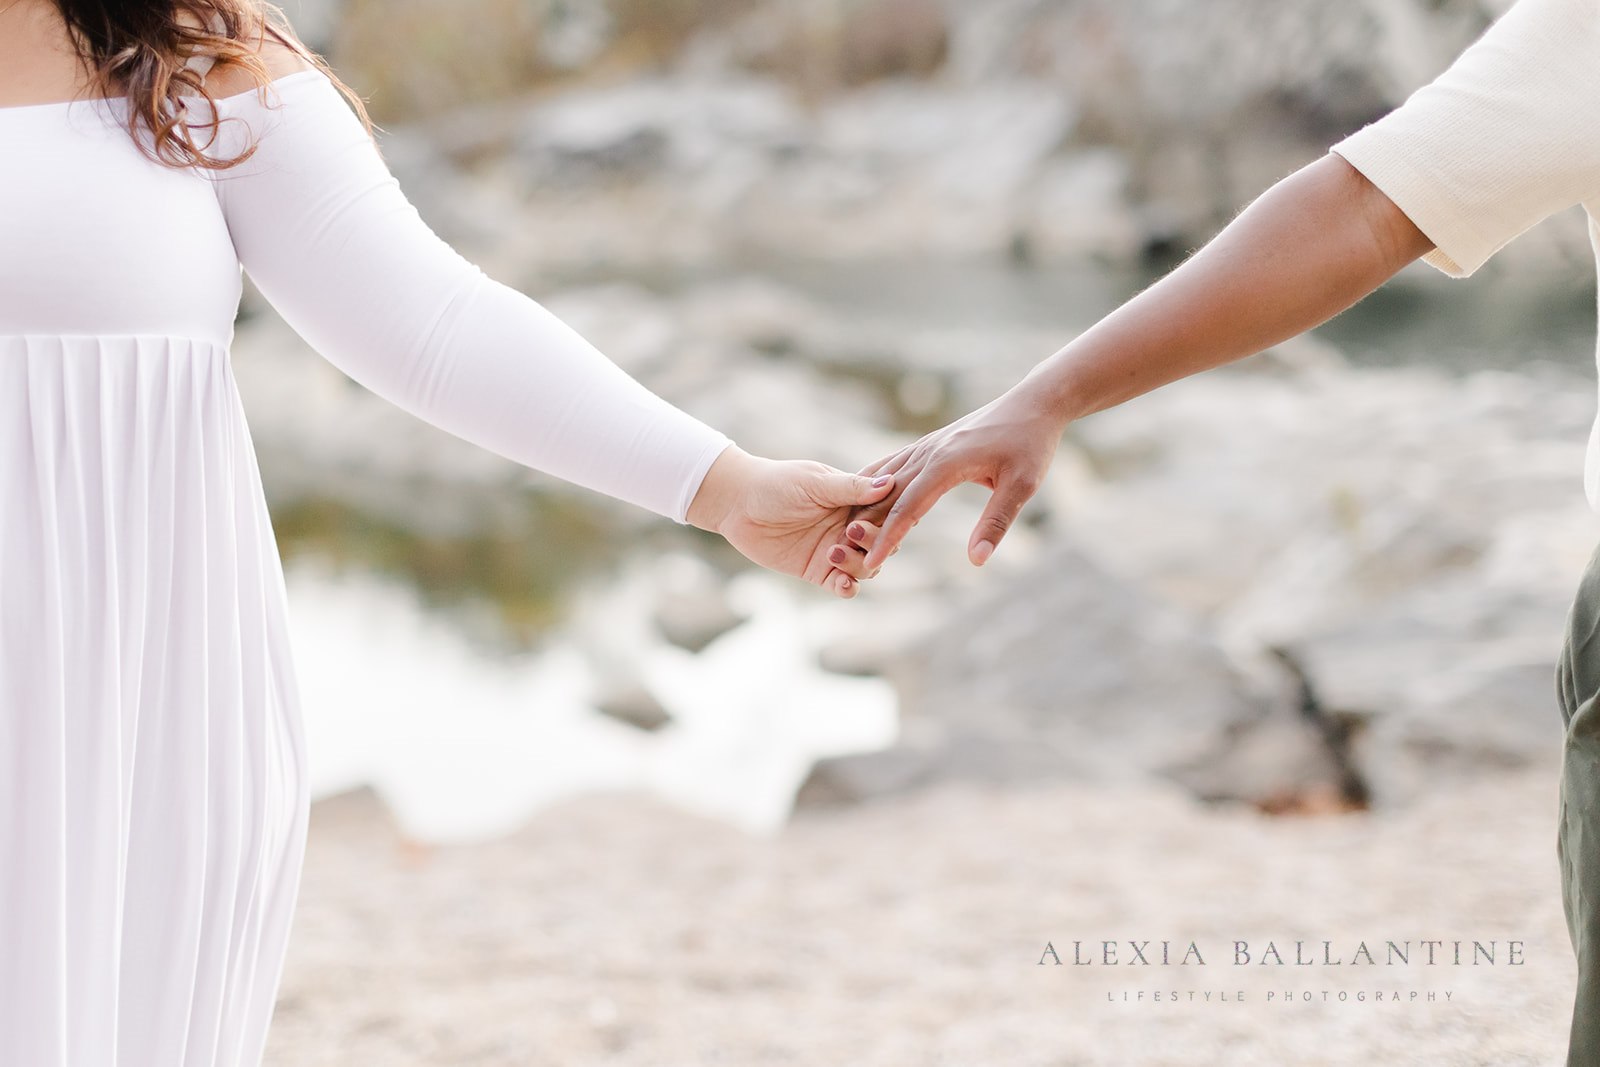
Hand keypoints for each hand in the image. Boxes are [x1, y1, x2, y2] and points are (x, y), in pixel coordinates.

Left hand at [687, 446, 896, 597]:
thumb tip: (890, 484)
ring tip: (833, 554)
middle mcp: (850, 527)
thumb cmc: (776, 484)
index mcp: (855, 501)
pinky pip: (843, 585)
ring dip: (859, 565)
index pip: (887, 514)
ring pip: (867, 567)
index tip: (875, 517)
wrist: (738, 504)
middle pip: (883, 544)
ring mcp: (836, 550)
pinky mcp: (818, 570)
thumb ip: (851, 488)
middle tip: (851, 533)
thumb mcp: (815, 483)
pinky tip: (842, 583)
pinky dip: (848, 588)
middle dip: (875, 543)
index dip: (889, 519)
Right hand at [843, 382, 1067, 569]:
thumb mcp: (1022, 486)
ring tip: (844, 531)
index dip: (888, 538)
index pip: (907, 508)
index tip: (872, 564)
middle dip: (864, 524)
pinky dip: (873, 484)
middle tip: (842, 554)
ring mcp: (926, 445)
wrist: (1033, 403)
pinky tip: (861, 496)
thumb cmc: (1031, 445)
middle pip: (885, 493)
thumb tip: (977, 560)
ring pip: (883, 477)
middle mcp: (928, 452)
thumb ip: (995, 523)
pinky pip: (893, 465)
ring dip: (863, 504)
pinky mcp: (930, 443)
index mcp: (946, 463)